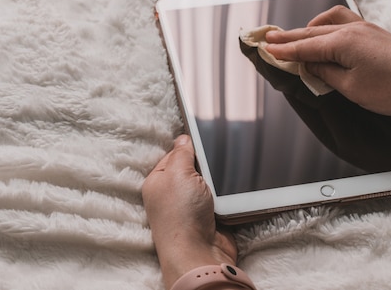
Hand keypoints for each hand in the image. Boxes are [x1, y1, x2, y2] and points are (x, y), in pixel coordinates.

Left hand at [142, 135, 236, 289]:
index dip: (190, 146)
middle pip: (195, 168)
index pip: (175, 154)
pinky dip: (228, 196)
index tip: (205, 137)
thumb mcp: (177, 172)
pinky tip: (231, 192)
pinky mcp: (210, 218)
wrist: (199, 252)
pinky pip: (222, 198)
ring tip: (224, 179)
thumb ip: (182, 152)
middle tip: (217, 160)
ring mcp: (192, 207)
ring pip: (211, 182)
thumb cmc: (181, 215)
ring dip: (220, 181)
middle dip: (208, 165)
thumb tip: (184, 138)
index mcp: (159, 180)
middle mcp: (174, 194)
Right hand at [265, 6, 390, 115]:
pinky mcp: (375, 33)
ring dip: (308, 29)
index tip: (264, 48)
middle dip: (288, 36)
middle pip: (312, 32)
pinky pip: (343, 23)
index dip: (283, 49)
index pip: (304, 46)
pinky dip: (326, 27)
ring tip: (294, 36)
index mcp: (343, 42)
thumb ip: (325, 73)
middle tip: (267, 37)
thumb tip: (309, 64)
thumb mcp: (352, 88)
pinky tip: (325, 34)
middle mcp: (352, 29)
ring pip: (327, 24)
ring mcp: (365, 28)